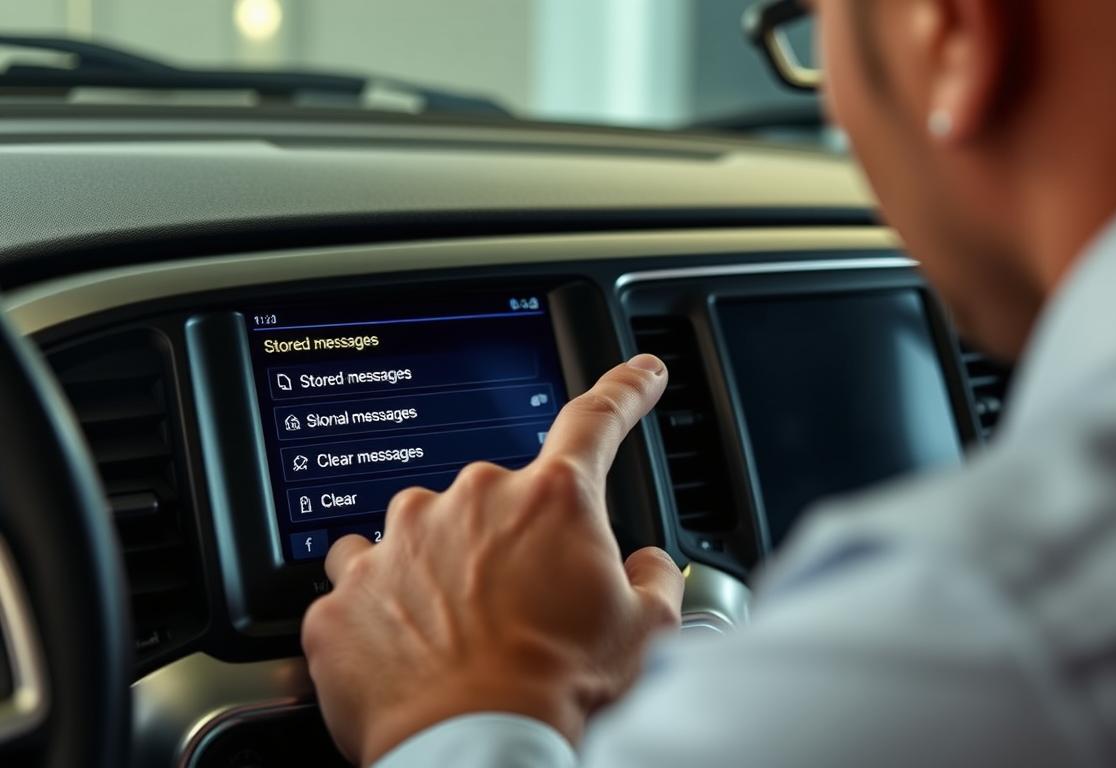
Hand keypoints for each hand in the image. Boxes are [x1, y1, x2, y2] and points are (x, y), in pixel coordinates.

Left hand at [300, 355, 683, 766]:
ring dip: (441, 567)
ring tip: (462, 635)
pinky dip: (383, 608)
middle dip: (512, 542)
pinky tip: (409, 651)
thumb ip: (653, 577)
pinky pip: (361, 582)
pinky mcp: (345, 593)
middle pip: (499, 497)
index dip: (627, 390)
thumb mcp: (646, 633)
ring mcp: (398, 542)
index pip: (598, 421)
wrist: (476, 751)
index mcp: (552, 502)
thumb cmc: (562, 693)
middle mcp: (471, 501)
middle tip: (525, 608)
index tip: (642, 373)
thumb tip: (645, 565)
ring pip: (422, 532)